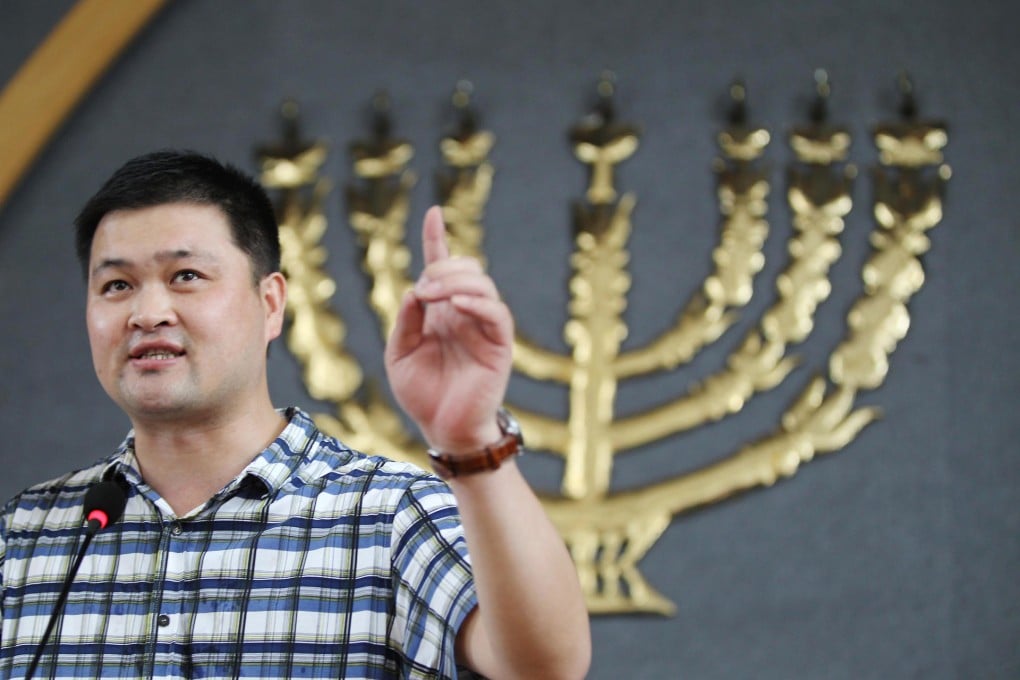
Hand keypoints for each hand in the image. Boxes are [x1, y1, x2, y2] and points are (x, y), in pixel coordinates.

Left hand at [385, 207, 512, 452]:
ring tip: (433, 295)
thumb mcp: (399, 354)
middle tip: (422, 289)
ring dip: (455, 282)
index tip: (433, 212)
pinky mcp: (499, 346)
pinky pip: (497, 315)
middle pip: (466, 268)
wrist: (442, 429)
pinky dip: (478, 303)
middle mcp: (465, 313)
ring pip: (482, 285)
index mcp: (441, 311)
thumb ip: (405, 322)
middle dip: (442, 267)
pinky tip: (457, 305)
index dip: (437, 238)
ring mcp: (483, 328)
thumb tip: (415, 292)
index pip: (442, 267)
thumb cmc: (422, 394)